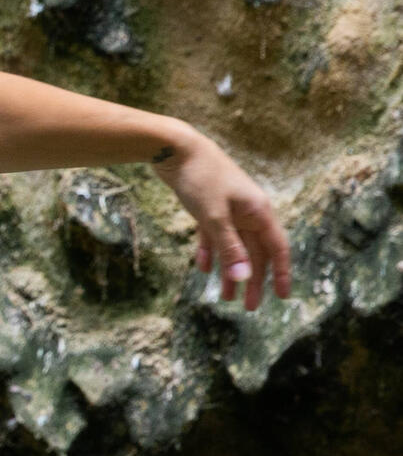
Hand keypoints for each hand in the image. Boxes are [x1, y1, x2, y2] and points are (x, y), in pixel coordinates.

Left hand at [149, 131, 291, 310]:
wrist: (173, 148)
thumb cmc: (199, 178)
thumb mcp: (214, 216)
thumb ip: (229, 247)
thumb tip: (244, 277)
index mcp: (258, 212)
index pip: (277, 248)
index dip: (281, 273)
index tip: (282, 296)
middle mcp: (248, 211)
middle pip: (254, 252)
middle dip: (252, 280)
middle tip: (249, 307)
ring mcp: (228, 209)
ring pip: (233, 246)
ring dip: (230, 271)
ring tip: (226, 297)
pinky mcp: (207, 206)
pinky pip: (213, 235)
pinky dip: (210, 251)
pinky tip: (204, 269)